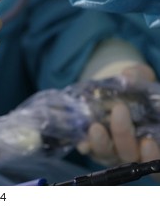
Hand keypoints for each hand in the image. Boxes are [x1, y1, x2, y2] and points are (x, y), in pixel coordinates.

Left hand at [77, 64, 159, 180]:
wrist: (115, 91)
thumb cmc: (136, 89)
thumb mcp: (141, 79)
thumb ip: (139, 77)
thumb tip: (128, 75)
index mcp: (152, 140)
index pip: (156, 159)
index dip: (153, 155)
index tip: (148, 142)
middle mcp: (135, 150)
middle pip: (130, 154)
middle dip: (124, 135)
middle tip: (119, 110)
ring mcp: (113, 150)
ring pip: (108, 154)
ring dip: (101, 143)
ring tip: (96, 127)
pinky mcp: (93, 147)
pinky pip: (89, 151)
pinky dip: (85, 146)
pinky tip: (81, 142)